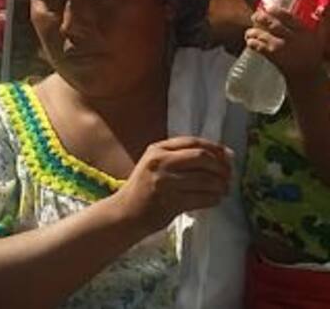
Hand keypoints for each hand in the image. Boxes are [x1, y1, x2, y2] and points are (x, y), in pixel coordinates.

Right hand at [110, 137, 232, 235]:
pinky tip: (214, 200)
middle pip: (202, 158)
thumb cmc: (145, 188)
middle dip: (221, 167)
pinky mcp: (171, 202)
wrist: (126, 212)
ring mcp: (165, 182)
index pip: (193, 142)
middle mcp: (160, 162)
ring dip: (221, 186)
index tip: (228, 156)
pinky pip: (203, 198)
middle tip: (228, 176)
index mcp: (157, 149)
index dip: (215, 148)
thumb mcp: (155, 164)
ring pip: (206, 179)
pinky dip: (214, 199)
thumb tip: (222, 155)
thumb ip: (180, 157)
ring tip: (223, 190)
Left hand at [245, 3, 329, 84]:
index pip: (288, 17)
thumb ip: (320, 23)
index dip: (276, 11)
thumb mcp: (317, 38)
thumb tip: (325, 7)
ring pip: (263, 35)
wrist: (307, 76)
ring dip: (253, 32)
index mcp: (304, 32)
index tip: (267, 6)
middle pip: (273, 24)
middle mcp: (293, 38)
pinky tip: (249, 42)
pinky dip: (252, 43)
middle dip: (260, 18)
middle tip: (254, 16)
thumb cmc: (311, 55)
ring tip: (249, 32)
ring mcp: (282, 48)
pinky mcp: (274, 57)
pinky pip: (259, 47)